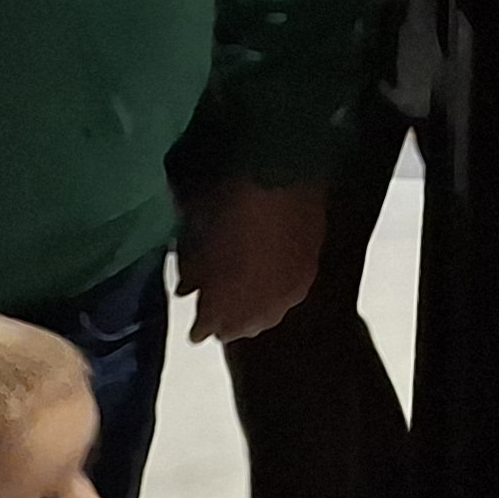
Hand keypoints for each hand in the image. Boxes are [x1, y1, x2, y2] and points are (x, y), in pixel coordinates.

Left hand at [180, 179, 325, 344]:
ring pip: (271, 314)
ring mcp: (292, 289)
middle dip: (229, 322)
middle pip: (244, 327)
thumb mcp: (198, 233)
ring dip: (255, 311)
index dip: (200, 326)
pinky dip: (276, 294)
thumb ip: (193, 269)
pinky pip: (289, 295)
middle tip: (216, 313)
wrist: (284, 169)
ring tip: (243, 301)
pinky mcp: (311, 270)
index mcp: (230, 296)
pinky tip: (269, 284)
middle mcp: (264, 303)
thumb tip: (187, 289)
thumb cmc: (231, 199)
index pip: (210, 326)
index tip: (194, 326)